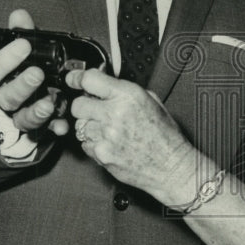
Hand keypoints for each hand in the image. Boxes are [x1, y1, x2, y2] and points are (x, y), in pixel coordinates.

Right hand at [0, 8, 68, 135]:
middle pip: (5, 97)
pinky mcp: (36, 129)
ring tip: (50, 103)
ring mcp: (19, 115)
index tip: (24, 45)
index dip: (4, 59)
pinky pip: (43, 133)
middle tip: (38, 73)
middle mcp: (4, 98)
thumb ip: (22, 32)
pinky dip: (53, 129)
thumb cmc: (24, 66)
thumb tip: (19, 15)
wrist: (31, 94)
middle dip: (22, 86)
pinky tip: (62, 126)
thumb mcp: (24, 47)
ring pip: (21, 119)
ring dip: (36, 112)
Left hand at [68, 69, 194, 202]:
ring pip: (79, 125)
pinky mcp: (101, 154)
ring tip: (109, 131)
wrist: (171, 166)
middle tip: (96, 111)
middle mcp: (115, 113)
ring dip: (90, 126)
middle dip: (85, 106)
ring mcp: (106, 135)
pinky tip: (111, 144)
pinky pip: (85, 144)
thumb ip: (125, 90)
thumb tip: (104, 82)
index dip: (78, 78)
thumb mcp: (151, 101)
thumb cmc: (165, 136)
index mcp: (128, 96)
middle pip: (78, 104)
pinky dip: (94, 144)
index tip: (73, 79)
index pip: (89, 79)